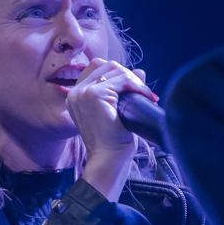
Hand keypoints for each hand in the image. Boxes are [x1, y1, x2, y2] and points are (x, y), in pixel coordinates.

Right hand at [67, 59, 157, 199]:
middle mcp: (76, 92)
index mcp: (76, 96)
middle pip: (106, 65)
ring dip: (135, 81)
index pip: (97, 67)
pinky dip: (138, 86)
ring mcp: (83, 92)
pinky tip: (147, 97)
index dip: (118, 74)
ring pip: (115, 70)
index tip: (134, 89)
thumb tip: (140, 71)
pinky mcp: (94, 95)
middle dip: (128, 75)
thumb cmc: (113, 141)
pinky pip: (123, 80)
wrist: (108, 159)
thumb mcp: (118, 111)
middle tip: (144, 93)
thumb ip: (123, 89)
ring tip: (147, 96)